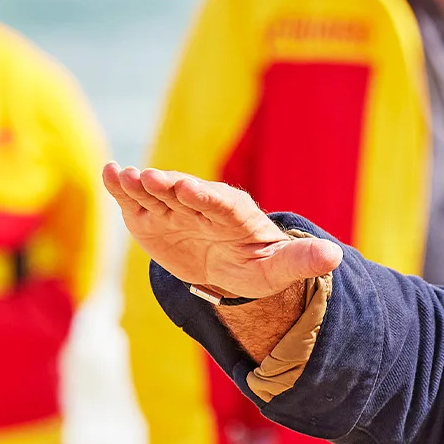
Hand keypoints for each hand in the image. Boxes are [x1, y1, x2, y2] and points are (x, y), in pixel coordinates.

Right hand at [103, 164, 342, 299]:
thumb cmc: (258, 265)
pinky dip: (123, 188)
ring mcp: (176, 209)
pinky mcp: (153, 217)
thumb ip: (302, 260)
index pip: (220, 203)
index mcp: (236, 214)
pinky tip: (109, 174)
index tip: (189, 188)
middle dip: (167, 186)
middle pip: (185, 194)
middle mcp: (203, 204)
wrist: (229, 267)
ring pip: (158, 195)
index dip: (204, 197)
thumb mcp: (280, 269)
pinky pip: (138, 202)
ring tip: (122, 176)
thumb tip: (335, 256)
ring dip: (140, 185)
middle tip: (149, 178)